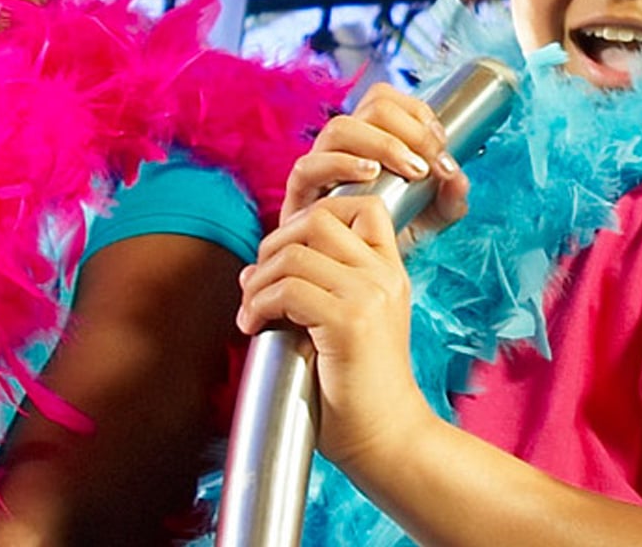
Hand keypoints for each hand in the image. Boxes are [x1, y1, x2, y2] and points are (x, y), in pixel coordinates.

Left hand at [236, 195, 429, 465]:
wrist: (386, 437)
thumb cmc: (357, 389)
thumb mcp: (348, 323)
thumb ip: (316, 287)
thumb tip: (253, 268)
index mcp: (389, 270)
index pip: (361, 205)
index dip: (313, 215)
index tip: (287, 255)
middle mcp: (384, 275)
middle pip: (319, 218)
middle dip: (274, 243)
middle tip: (259, 282)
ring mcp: (369, 295)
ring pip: (295, 252)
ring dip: (258, 280)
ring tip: (252, 311)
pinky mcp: (350, 323)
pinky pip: (287, 290)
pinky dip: (258, 306)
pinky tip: (254, 327)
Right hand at [282, 82, 470, 241]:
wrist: (355, 279)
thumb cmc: (391, 238)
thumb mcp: (431, 219)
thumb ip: (449, 199)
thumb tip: (458, 178)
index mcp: (370, 139)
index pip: (386, 99)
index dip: (416, 112)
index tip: (440, 144)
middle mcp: (343, 146)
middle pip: (369, 107)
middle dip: (407, 130)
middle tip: (428, 163)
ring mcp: (319, 168)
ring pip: (339, 129)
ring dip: (381, 144)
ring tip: (410, 170)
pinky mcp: (300, 196)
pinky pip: (309, 167)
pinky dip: (341, 164)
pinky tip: (370, 175)